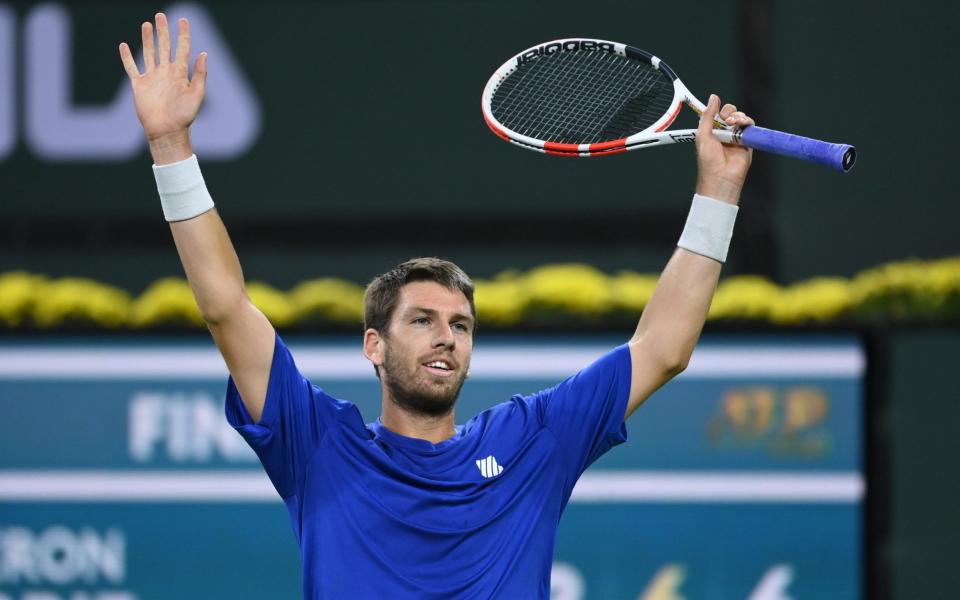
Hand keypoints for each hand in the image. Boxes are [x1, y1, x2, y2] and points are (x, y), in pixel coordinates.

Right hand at [119, 13, 206, 163]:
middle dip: (163, 31)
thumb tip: (204, 53)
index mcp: (180, 73)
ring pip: (149, 53)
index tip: (183, 20)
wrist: (166, 130)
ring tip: (147, 25)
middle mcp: (166, 72)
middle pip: (164, 47)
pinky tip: (124, 46)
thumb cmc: (184, 116)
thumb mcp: (197, 94)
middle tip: (161, 15)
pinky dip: (127, 57)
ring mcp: (152, 78)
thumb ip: (200, 74)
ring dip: (148, 39)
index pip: (182, 49)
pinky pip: (132, 68)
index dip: (183, 34)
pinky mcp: (140, 85)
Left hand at [694, 94, 753, 204]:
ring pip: (740, 118)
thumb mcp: (703, 135)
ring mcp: (736, 137)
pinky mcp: (747, 141)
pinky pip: (750, 126)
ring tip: (733, 124)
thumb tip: (713, 98)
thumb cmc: (709, 161)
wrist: (721, 176)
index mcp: (711, 131)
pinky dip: (747, 122)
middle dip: (728, 112)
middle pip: (730, 113)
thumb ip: (707, 116)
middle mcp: (724, 133)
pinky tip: (741, 125)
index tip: (717, 109)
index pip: (716, 114)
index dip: (717, 109)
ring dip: (738, 116)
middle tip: (725, 119)